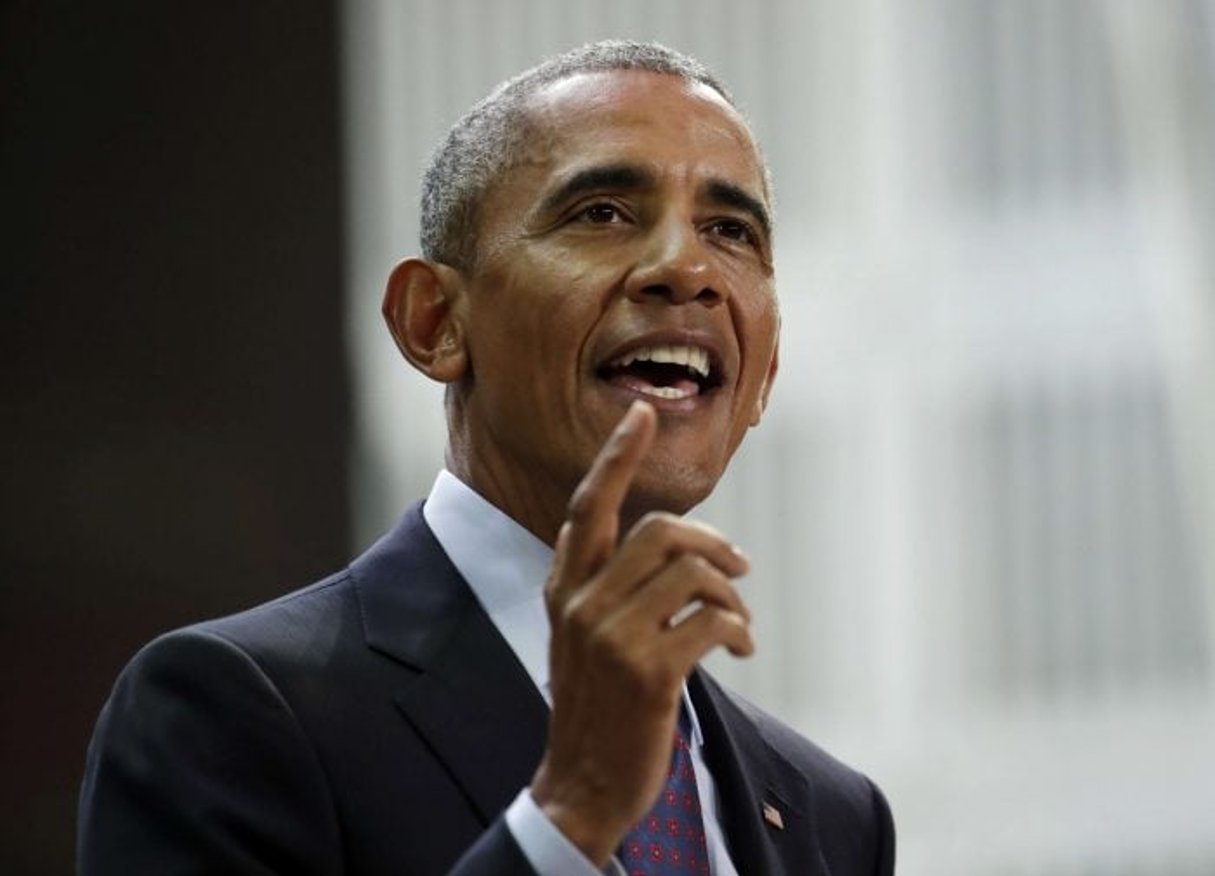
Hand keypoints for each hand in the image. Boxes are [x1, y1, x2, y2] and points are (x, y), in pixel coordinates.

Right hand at [529, 400, 753, 865]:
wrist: (582, 783)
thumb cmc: (594, 704)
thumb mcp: (579, 636)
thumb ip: (604, 585)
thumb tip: (669, 544)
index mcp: (563, 588)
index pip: (587, 506)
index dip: (616, 457)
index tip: (641, 414)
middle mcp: (580, 603)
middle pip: (661, 532)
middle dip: (713, 544)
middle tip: (738, 567)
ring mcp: (611, 636)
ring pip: (693, 573)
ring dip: (730, 595)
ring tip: (736, 625)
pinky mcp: (648, 672)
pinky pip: (713, 621)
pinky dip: (737, 631)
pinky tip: (737, 650)